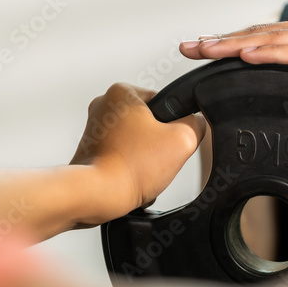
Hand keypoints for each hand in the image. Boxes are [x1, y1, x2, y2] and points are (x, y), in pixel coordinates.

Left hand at [70, 84, 205, 224]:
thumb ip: (196, 125)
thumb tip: (195, 125)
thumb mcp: (182, 140)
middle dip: (156, 143)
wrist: (98, 195)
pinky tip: (129, 175)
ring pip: (136, 141)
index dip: (173, 124)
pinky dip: (129, 167)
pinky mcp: (91, 149)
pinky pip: (122, 156)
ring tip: (140, 167)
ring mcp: (95, 128)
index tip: (166, 139)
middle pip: (149, 122)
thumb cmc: (128, 167)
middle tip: (154, 156)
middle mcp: (104, 105)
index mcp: (122, 92)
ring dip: (143, 156)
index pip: (163, 102)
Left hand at [180, 11, 287, 87]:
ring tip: (203, 49)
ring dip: (235, 44)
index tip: (206, 50)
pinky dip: (272, 53)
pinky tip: (247, 54)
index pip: (273, 37)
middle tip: (186, 48)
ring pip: (275, 39)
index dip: (237, 42)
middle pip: (262, 34)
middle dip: (221, 42)